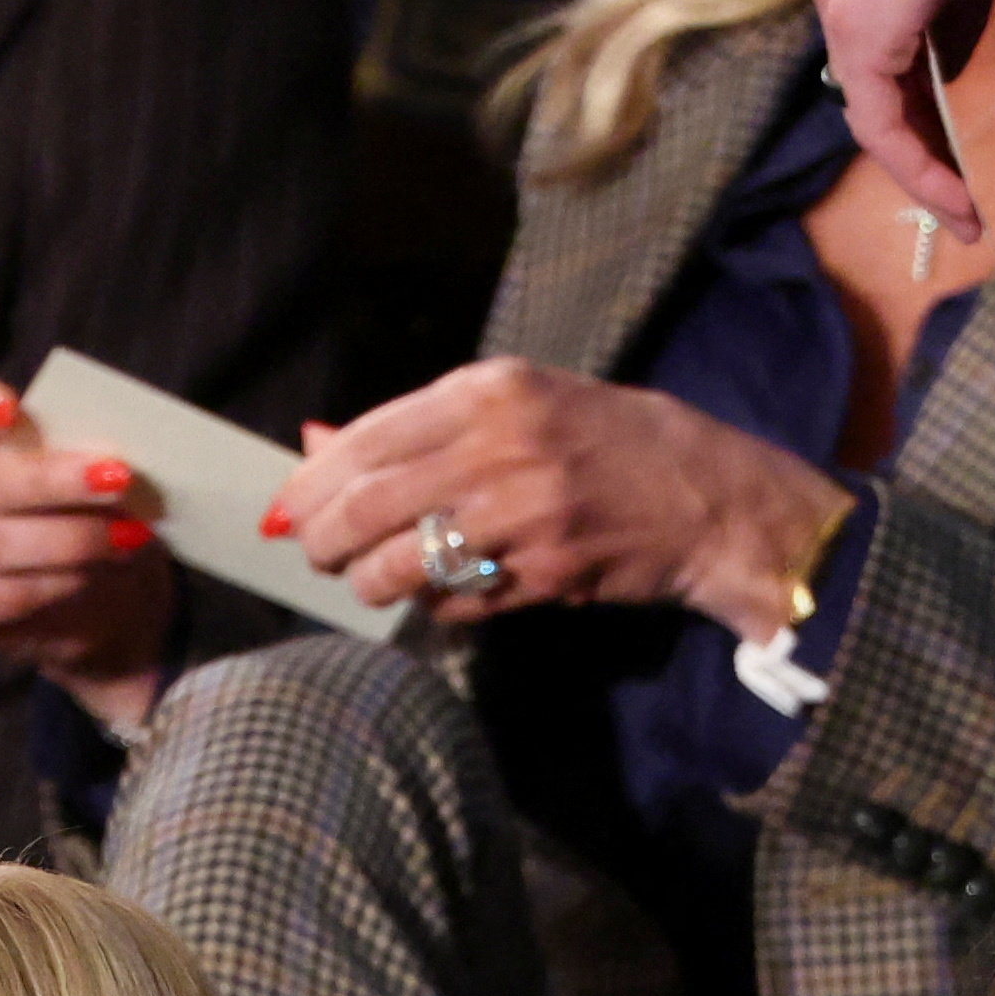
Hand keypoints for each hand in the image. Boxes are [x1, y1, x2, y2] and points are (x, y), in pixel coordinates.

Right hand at [0, 368, 173, 732]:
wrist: (72, 580)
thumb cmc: (61, 495)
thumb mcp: (65, 458)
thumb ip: (65, 445)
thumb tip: (102, 454)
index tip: (11, 408)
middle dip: (44, 481)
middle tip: (117, 477)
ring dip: (62, 540)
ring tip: (124, 534)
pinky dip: (48, 585)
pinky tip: (91, 575)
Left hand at [264, 359, 857, 639]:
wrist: (707, 496)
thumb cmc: (603, 444)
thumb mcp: (517, 407)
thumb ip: (422, 429)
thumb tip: (317, 449)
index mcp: (490, 389)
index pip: (366, 438)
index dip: (311, 482)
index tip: (287, 508)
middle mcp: (501, 444)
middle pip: (365, 504)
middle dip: (321, 540)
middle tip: (314, 554)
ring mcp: (522, 512)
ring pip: (398, 563)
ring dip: (367, 583)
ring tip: (369, 583)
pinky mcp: (541, 572)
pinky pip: (453, 601)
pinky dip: (433, 606)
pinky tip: (443, 595)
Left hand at [801, 0, 994, 230]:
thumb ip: (948, 13)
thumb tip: (942, 72)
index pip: (874, 35)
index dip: (912, 91)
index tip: (946, 134)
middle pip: (870, 78)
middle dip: (919, 143)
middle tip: (960, 197)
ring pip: (872, 105)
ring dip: (921, 168)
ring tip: (964, 213)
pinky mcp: (858, 28)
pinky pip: (879, 120)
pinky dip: (917, 167)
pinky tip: (956, 201)